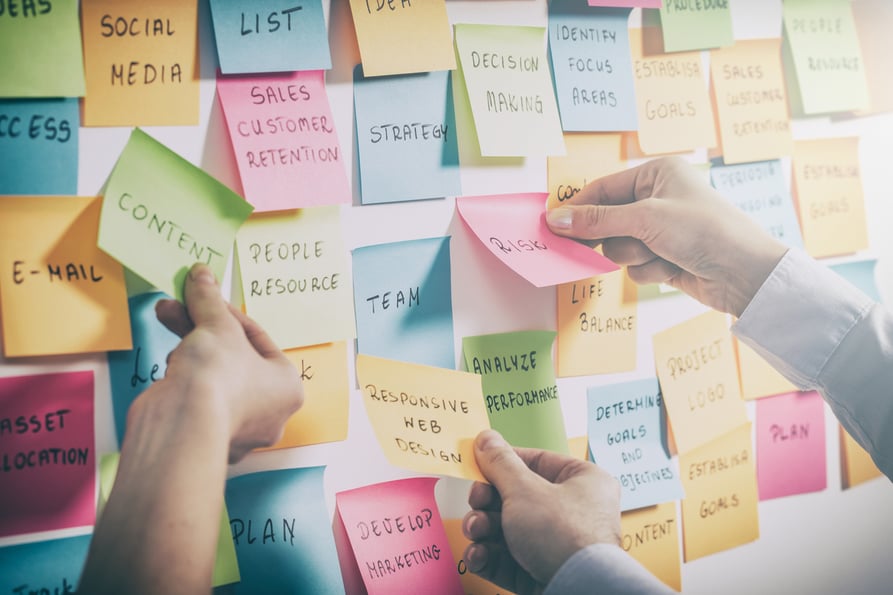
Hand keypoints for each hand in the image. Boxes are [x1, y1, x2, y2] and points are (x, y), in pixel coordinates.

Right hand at [146, 263, 303, 461]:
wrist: (181, 424)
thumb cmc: (218, 376)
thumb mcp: (217, 325)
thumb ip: (210, 300)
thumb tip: (202, 274)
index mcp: (288, 388)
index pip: (259, 339)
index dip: (228, 313)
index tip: (207, 296)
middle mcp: (269, 414)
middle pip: (234, 358)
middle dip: (203, 327)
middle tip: (180, 305)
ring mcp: (237, 430)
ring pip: (214, 377)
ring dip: (190, 346)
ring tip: (167, 317)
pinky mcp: (205, 438)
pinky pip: (199, 399)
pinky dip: (184, 376)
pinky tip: (171, 361)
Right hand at [462, 430, 620, 593]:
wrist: (579, 591)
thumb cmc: (564, 535)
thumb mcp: (524, 490)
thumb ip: (500, 464)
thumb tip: (486, 439)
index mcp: (583, 482)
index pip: (537, 462)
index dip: (505, 462)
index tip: (479, 463)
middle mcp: (574, 512)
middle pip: (517, 498)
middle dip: (488, 503)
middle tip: (477, 502)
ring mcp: (559, 546)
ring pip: (509, 531)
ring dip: (484, 530)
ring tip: (476, 531)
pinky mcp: (543, 573)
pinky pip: (510, 560)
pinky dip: (490, 556)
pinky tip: (478, 555)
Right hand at [545, 157, 787, 316]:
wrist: (745, 273)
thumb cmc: (704, 231)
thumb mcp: (646, 219)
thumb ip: (598, 220)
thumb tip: (556, 219)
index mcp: (657, 173)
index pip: (604, 188)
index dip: (580, 208)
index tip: (555, 226)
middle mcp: (659, 198)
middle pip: (608, 221)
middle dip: (615, 237)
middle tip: (610, 244)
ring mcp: (662, 230)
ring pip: (620, 247)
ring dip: (636, 256)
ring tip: (662, 254)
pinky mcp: (666, 257)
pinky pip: (636, 266)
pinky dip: (650, 270)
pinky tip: (674, 268)